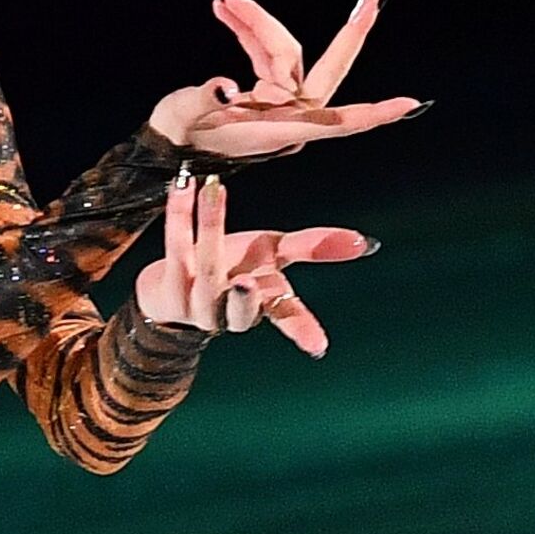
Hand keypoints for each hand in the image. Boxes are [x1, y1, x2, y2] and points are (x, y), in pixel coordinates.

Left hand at [134, 170, 377, 356]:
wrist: (168, 291)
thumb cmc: (231, 268)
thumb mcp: (273, 254)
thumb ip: (312, 248)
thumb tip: (366, 244)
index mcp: (261, 305)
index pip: (286, 318)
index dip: (301, 329)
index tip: (318, 347)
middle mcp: (230, 310)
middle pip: (240, 307)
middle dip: (245, 299)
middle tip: (247, 284)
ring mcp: (196, 302)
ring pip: (205, 270)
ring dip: (210, 224)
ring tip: (214, 190)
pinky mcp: (168, 284)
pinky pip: (175, 246)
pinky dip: (180, 214)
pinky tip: (183, 187)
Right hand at [147, 0, 429, 158]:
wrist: (166, 144)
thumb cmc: (178, 137)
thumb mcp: (185, 115)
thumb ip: (206, 99)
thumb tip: (226, 84)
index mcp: (277, 129)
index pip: (335, 120)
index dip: (372, 114)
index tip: (409, 104)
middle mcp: (286, 115)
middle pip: (324, 69)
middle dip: (349, 35)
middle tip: (372, 0)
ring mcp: (278, 102)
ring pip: (284, 52)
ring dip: (257, 23)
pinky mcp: (264, 92)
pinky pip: (266, 54)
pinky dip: (248, 32)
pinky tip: (225, 10)